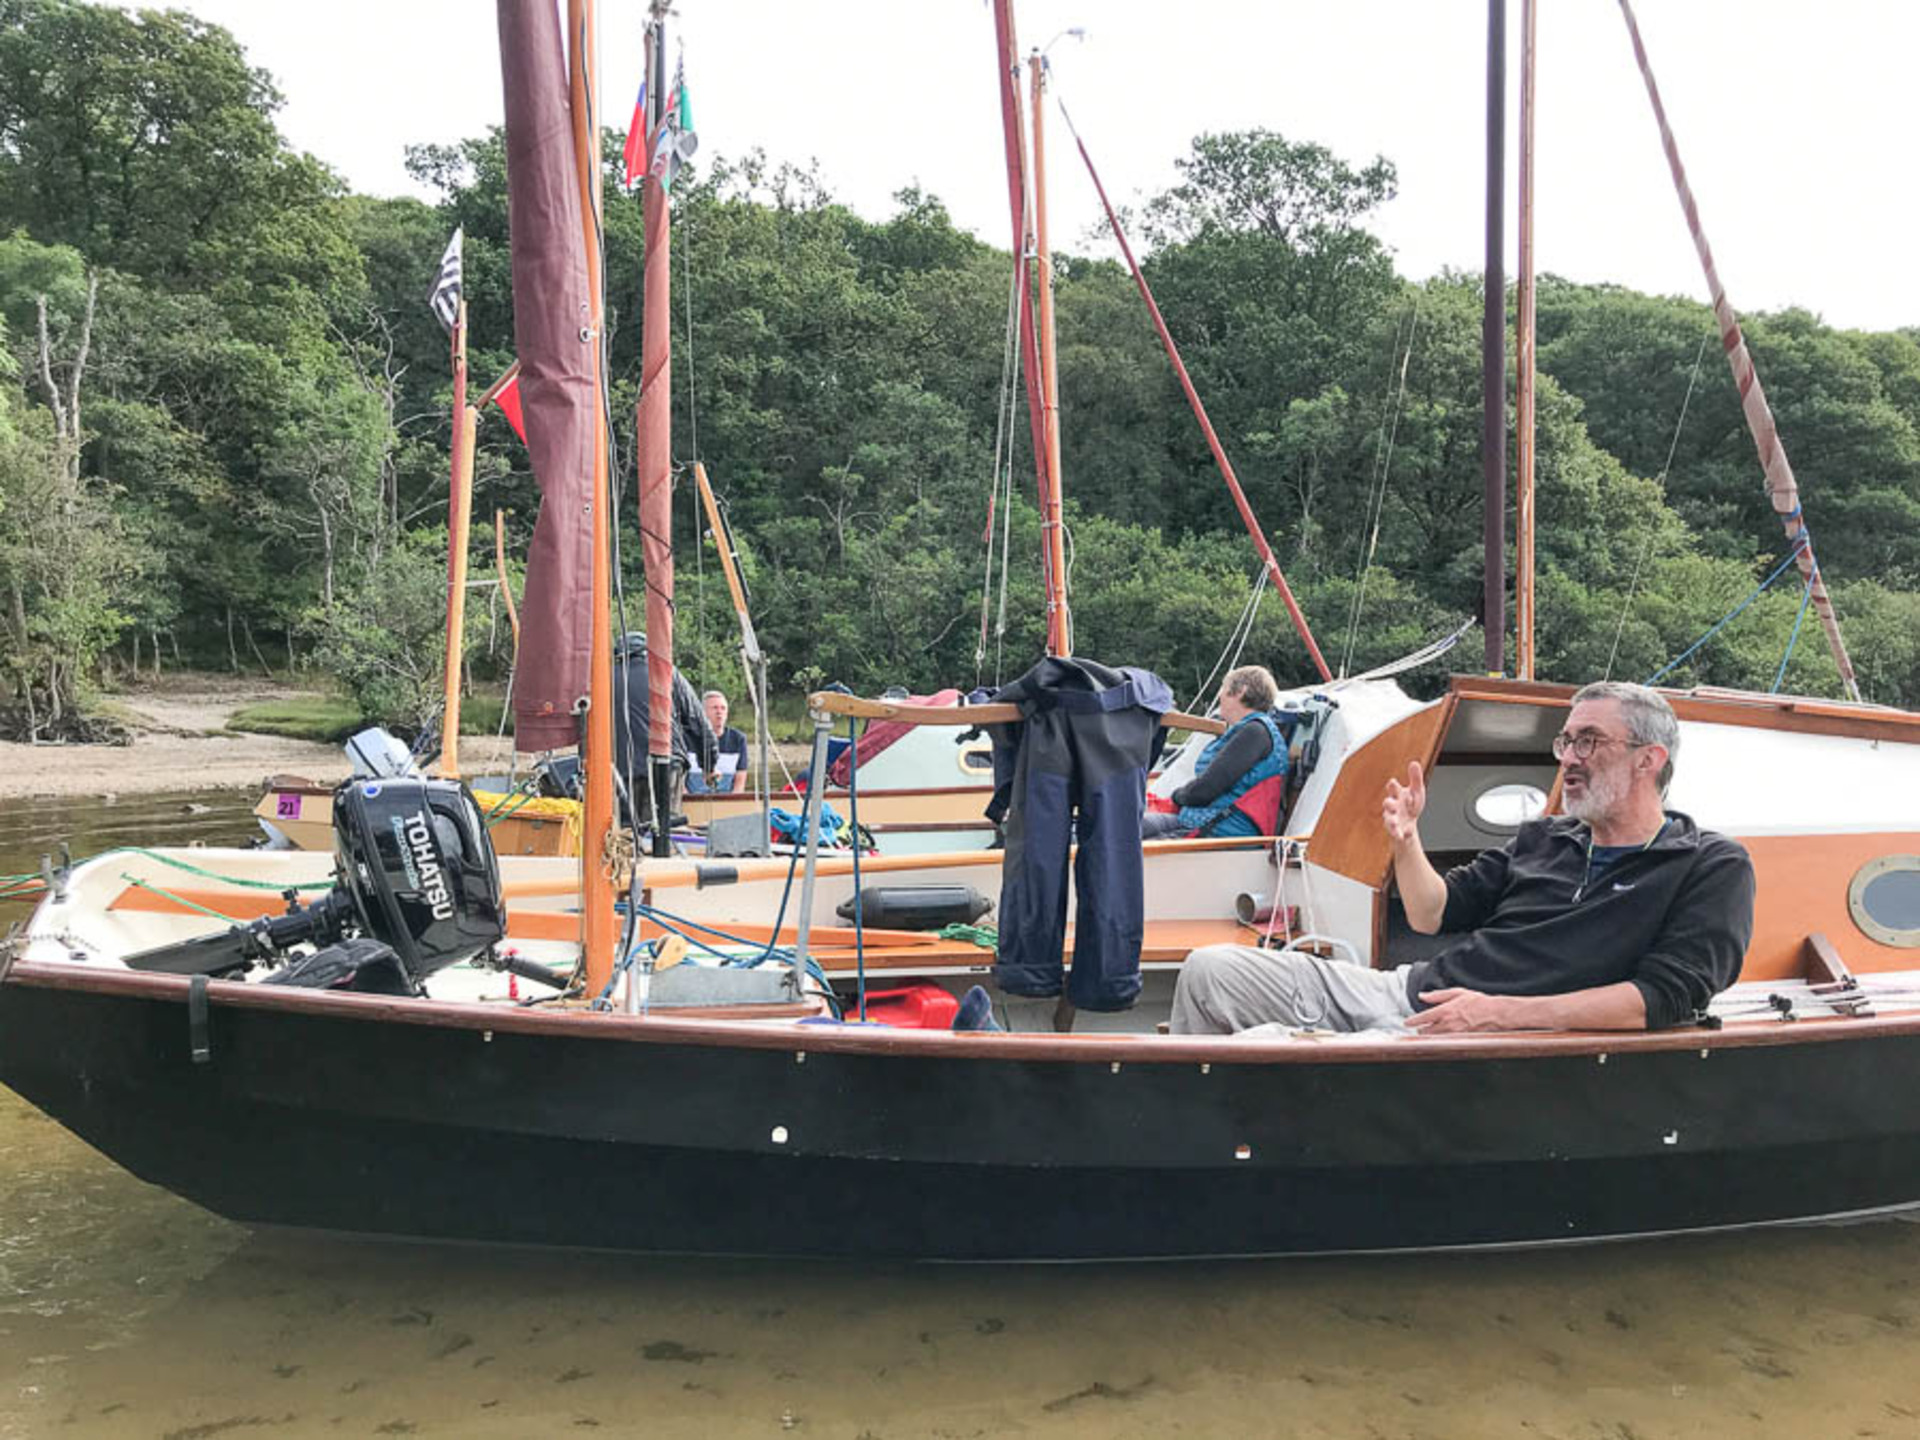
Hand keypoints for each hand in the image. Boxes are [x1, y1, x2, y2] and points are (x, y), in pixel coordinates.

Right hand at [1382, 761, 1425, 845]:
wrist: (1409, 824)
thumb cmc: (1411, 805)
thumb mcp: (1416, 791)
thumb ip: (1415, 778)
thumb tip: (1414, 763)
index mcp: (1397, 795)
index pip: (1393, 788)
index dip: (1393, 786)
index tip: (1392, 782)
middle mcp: (1393, 806)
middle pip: (1387, 803)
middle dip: (1388, 803)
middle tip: (1390, 803)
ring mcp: (1393, 818)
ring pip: (1389, 819)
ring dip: (1391, 820)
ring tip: (1395, 822)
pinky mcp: (1395, 830)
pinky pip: (1395, 833)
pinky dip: (1398, 833)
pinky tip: (1402, 834)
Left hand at [1406, 987, 1523, 1032]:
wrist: (1495, 1014)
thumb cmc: (1477, 1001)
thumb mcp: (1457, 992)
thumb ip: (1437, 995)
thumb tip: (1422, 995)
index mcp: (1445, 1010)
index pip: (1423, 1018)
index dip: (1413, 1021)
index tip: (1406, 1023)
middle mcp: (1448, 1023)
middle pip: (1427, 1032)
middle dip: (1421, 1031)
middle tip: (1418, 1030)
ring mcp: (1454, 1033)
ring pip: (1435, 1038)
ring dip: (1429, 1037)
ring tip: (1427, 1034)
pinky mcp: (1461, 1039)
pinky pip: (1446, 1041)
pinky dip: (1440, 1041)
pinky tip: (1440, 1039)